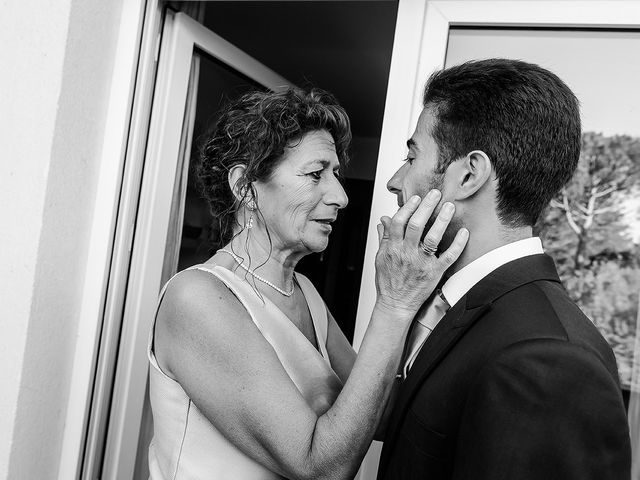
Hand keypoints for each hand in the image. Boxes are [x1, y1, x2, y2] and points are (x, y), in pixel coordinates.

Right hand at [374, 190, 468, 317]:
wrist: (396, 305)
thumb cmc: (389, 283)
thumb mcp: (380, 258)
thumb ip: (384, 237)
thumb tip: (384, 220)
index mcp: (393, 248)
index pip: (399, 222)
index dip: (407, 208)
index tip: (415, 198)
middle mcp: (407, 254)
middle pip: (416, 225)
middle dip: (426, 207)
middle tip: (435, 194)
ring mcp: (421, 263)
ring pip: (432, 238)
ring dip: (442, 220)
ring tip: (449, 206)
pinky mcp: (434, 272)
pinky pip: (448, 256)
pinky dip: (458, 244)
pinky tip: (463, 232)